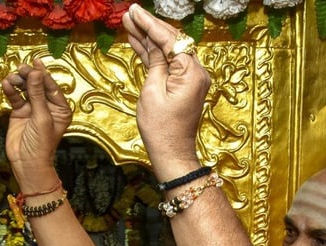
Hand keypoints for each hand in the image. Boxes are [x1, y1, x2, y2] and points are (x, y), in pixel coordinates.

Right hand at [3, 58, 72, 190]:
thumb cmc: (41, 144)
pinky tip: (6, 84)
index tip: (35, 63)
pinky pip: (16, 97)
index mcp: (60, 108)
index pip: (52, 87)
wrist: (27, 163)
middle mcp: (47, 106)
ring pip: (25, 89)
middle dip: (29, 76)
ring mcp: (33, 108)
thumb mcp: (41, 118)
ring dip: (18, 82)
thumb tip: (35, 73)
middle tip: (21, 68)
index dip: (43, 75)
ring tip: (12, 77)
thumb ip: (38, 94)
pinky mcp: (20, 112)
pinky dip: (11, 90)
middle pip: (38, 85)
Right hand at [122, 4, 210, 180]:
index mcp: (192, 72)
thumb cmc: (161, 128)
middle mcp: (196, 71)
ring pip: (168, 50)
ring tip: (129, 23)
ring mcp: (191, 77)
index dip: (149, 24)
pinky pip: (168, 63)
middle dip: (149, 26)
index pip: (169, 39)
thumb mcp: (152, 91)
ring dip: (149, 38)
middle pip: (172, 40)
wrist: (171, 152)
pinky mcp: (183, 84)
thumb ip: (155, 62)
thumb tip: (153, 41)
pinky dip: (153, 53)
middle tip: (130, 13)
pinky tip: (137, 41)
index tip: (134, 11)